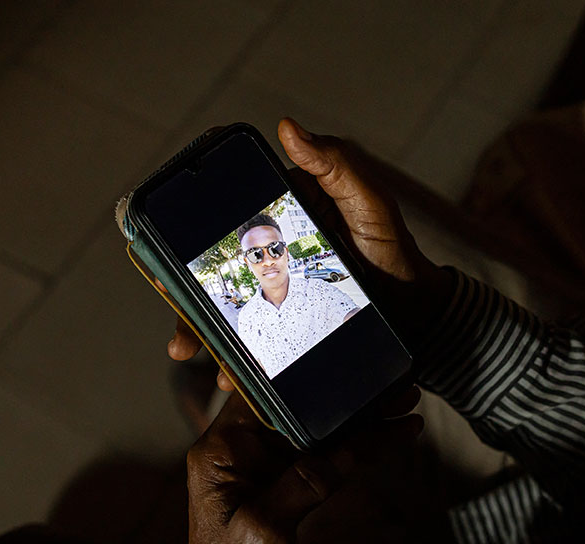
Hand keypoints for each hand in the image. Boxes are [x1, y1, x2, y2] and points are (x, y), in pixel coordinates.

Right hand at [168, 119, 454, 386]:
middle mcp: (268, 251)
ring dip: (197, 327)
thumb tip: (288, 127)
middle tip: (167, 292)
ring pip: (220, 305)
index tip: (166, 224)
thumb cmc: (393, 251)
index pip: (226, 210)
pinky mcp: (281, 325)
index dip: (191, 214)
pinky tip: (226, 374)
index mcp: (281, 214)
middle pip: (211, 264)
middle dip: (181, 282)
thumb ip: (335, 166)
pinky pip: (247, 338)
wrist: (417, 314)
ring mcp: (272, 290)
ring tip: (189, 349)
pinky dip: (229, 357)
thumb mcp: (368, 204)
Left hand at [186, 387, 423, 543]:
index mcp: (219, 452)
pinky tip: (390, 437)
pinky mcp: (286, 490)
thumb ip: (304, 482)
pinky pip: (325, 461)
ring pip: (317, 434)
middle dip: (342, 398)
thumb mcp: (265, 527)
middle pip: (296, 412)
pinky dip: (357, 451)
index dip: (300, 379)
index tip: (339, 363)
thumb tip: (345, 449)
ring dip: (359, 423)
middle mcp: (240, 454)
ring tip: (403, 403)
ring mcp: (264, 471)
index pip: (261, 398)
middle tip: (389, 384)